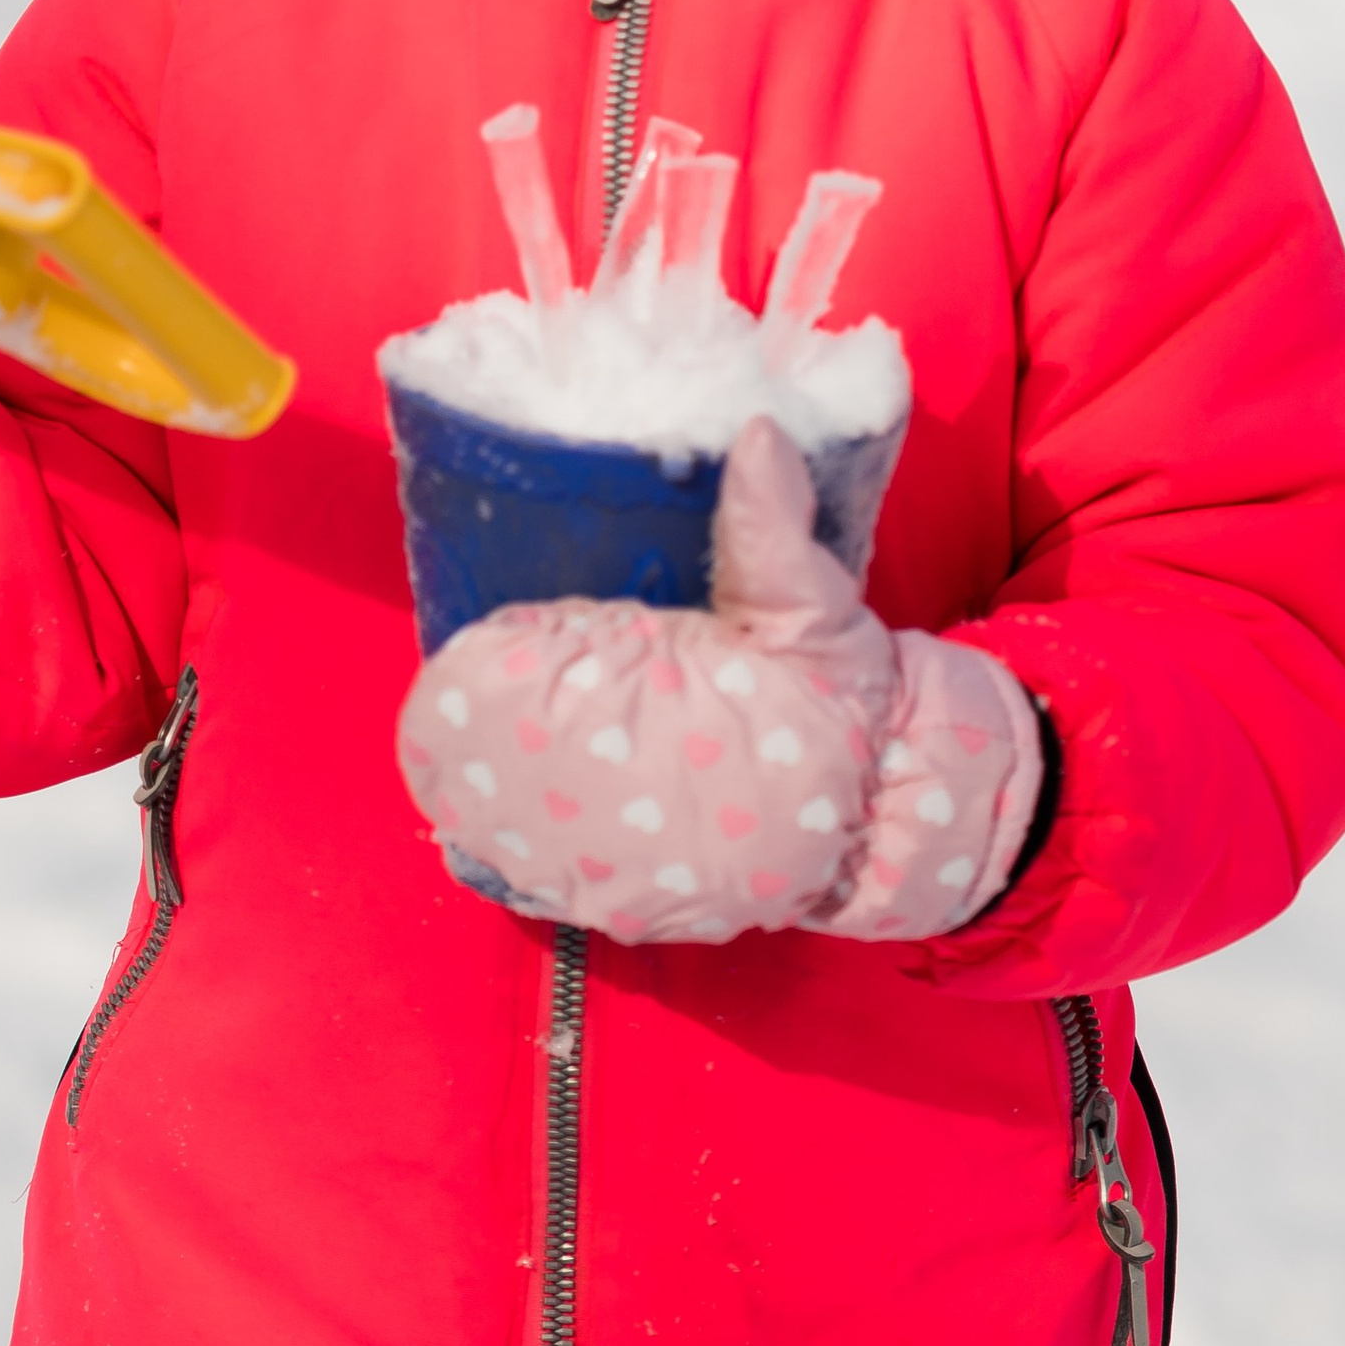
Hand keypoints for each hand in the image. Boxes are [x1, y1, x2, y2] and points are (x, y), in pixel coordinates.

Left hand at [397, 416, 1042, 944]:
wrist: (885, 809)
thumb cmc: (838, 699)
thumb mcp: (812, 603)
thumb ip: (769, 525)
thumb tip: (758, 434)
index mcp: (639, 735)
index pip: (482, 691)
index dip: (492, 652)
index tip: (527, 629)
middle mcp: (601, 826)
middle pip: (459, 756)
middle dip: (482, 705)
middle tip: (526, 672)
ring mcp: (594, 880)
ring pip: (470, 816)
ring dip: (481, 768)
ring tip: (526, 730)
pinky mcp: (603, 910)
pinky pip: (502, 872)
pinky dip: (496, 829)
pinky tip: (523, 794)